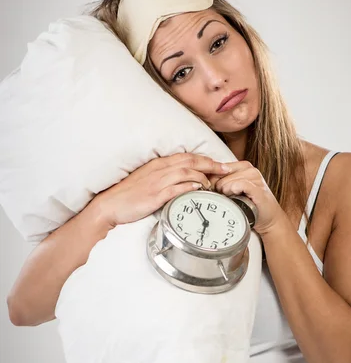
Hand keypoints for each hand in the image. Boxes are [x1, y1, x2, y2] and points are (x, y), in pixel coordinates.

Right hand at [91, 153, 231, 228]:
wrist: (110, 205)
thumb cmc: (129, 195)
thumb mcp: (148, 180)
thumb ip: (166, 177)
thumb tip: (185, 180)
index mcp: (159, 164)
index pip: (187, 157)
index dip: (206, 159)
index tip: (220, 164)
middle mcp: (160, 169)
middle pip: (191, 161)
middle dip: (212, 164)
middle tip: (227, 169)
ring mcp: (158, 182)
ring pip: (187, 173)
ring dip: (203, 177)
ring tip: (214, 184)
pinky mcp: (155, 195)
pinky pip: (177, 188)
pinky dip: (190, 187)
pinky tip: (199, 189)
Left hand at [208, 160, 283, 235]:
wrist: (268, 218)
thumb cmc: (249, 204)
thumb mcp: (233, 190)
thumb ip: (221, 182)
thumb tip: (203, 180)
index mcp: (243, 166)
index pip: (218, 167)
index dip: (212, 179)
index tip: (213, 190)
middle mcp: (250, 169)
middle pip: (221, 174)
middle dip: (218, 188)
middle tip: (225, 198)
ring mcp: (255, 178)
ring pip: (228, 181)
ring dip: (226, 193)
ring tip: (232, 200)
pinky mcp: (258, 188)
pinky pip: (240, 185)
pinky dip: (234, 192)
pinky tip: (236, 198)